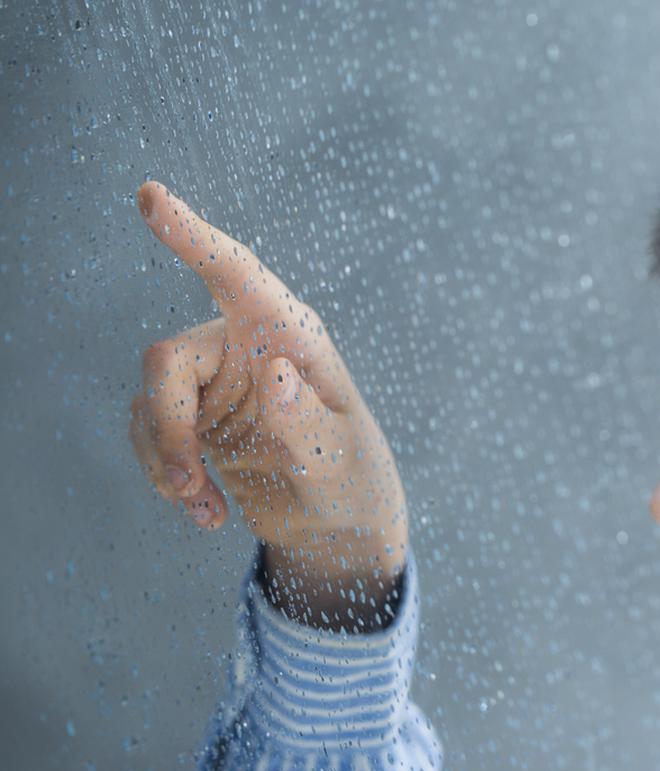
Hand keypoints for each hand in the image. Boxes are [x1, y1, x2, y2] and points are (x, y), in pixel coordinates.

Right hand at [127, 181, 407, 626]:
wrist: (338, 527)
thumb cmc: (352, 480)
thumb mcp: (338, 456)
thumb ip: (306, 419)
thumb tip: (274, 369)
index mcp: (293, 335)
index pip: (238, 276)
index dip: (193, 236)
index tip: (150, 195)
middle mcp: (246, 346)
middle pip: (167, 357)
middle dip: (168, 425)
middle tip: (185, 481)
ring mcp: (215, 383)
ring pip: (150, 401)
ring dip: (166, 461)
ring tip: (205, 508)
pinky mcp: (193, 419)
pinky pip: (149, 435)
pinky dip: (167, 477)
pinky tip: (207, 513)